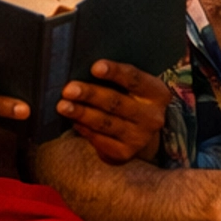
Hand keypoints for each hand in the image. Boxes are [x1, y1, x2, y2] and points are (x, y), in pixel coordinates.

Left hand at [55, 59, 169, 164]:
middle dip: (90, 94)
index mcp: (157, 93)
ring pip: (105, 123)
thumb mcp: (135, 87)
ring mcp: (138, 137)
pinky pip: (99, 139)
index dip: (115, 72)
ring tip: (63, 106)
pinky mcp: (124, 153)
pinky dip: (83, 128)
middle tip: (69, 89)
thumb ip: (118, 78)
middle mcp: (152, 117)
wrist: (143, 134)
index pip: (135, 79)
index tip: (95, 67)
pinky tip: (73, 121)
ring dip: (81, 113)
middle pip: (116, 102)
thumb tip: (85, 68)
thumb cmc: (132, 99)